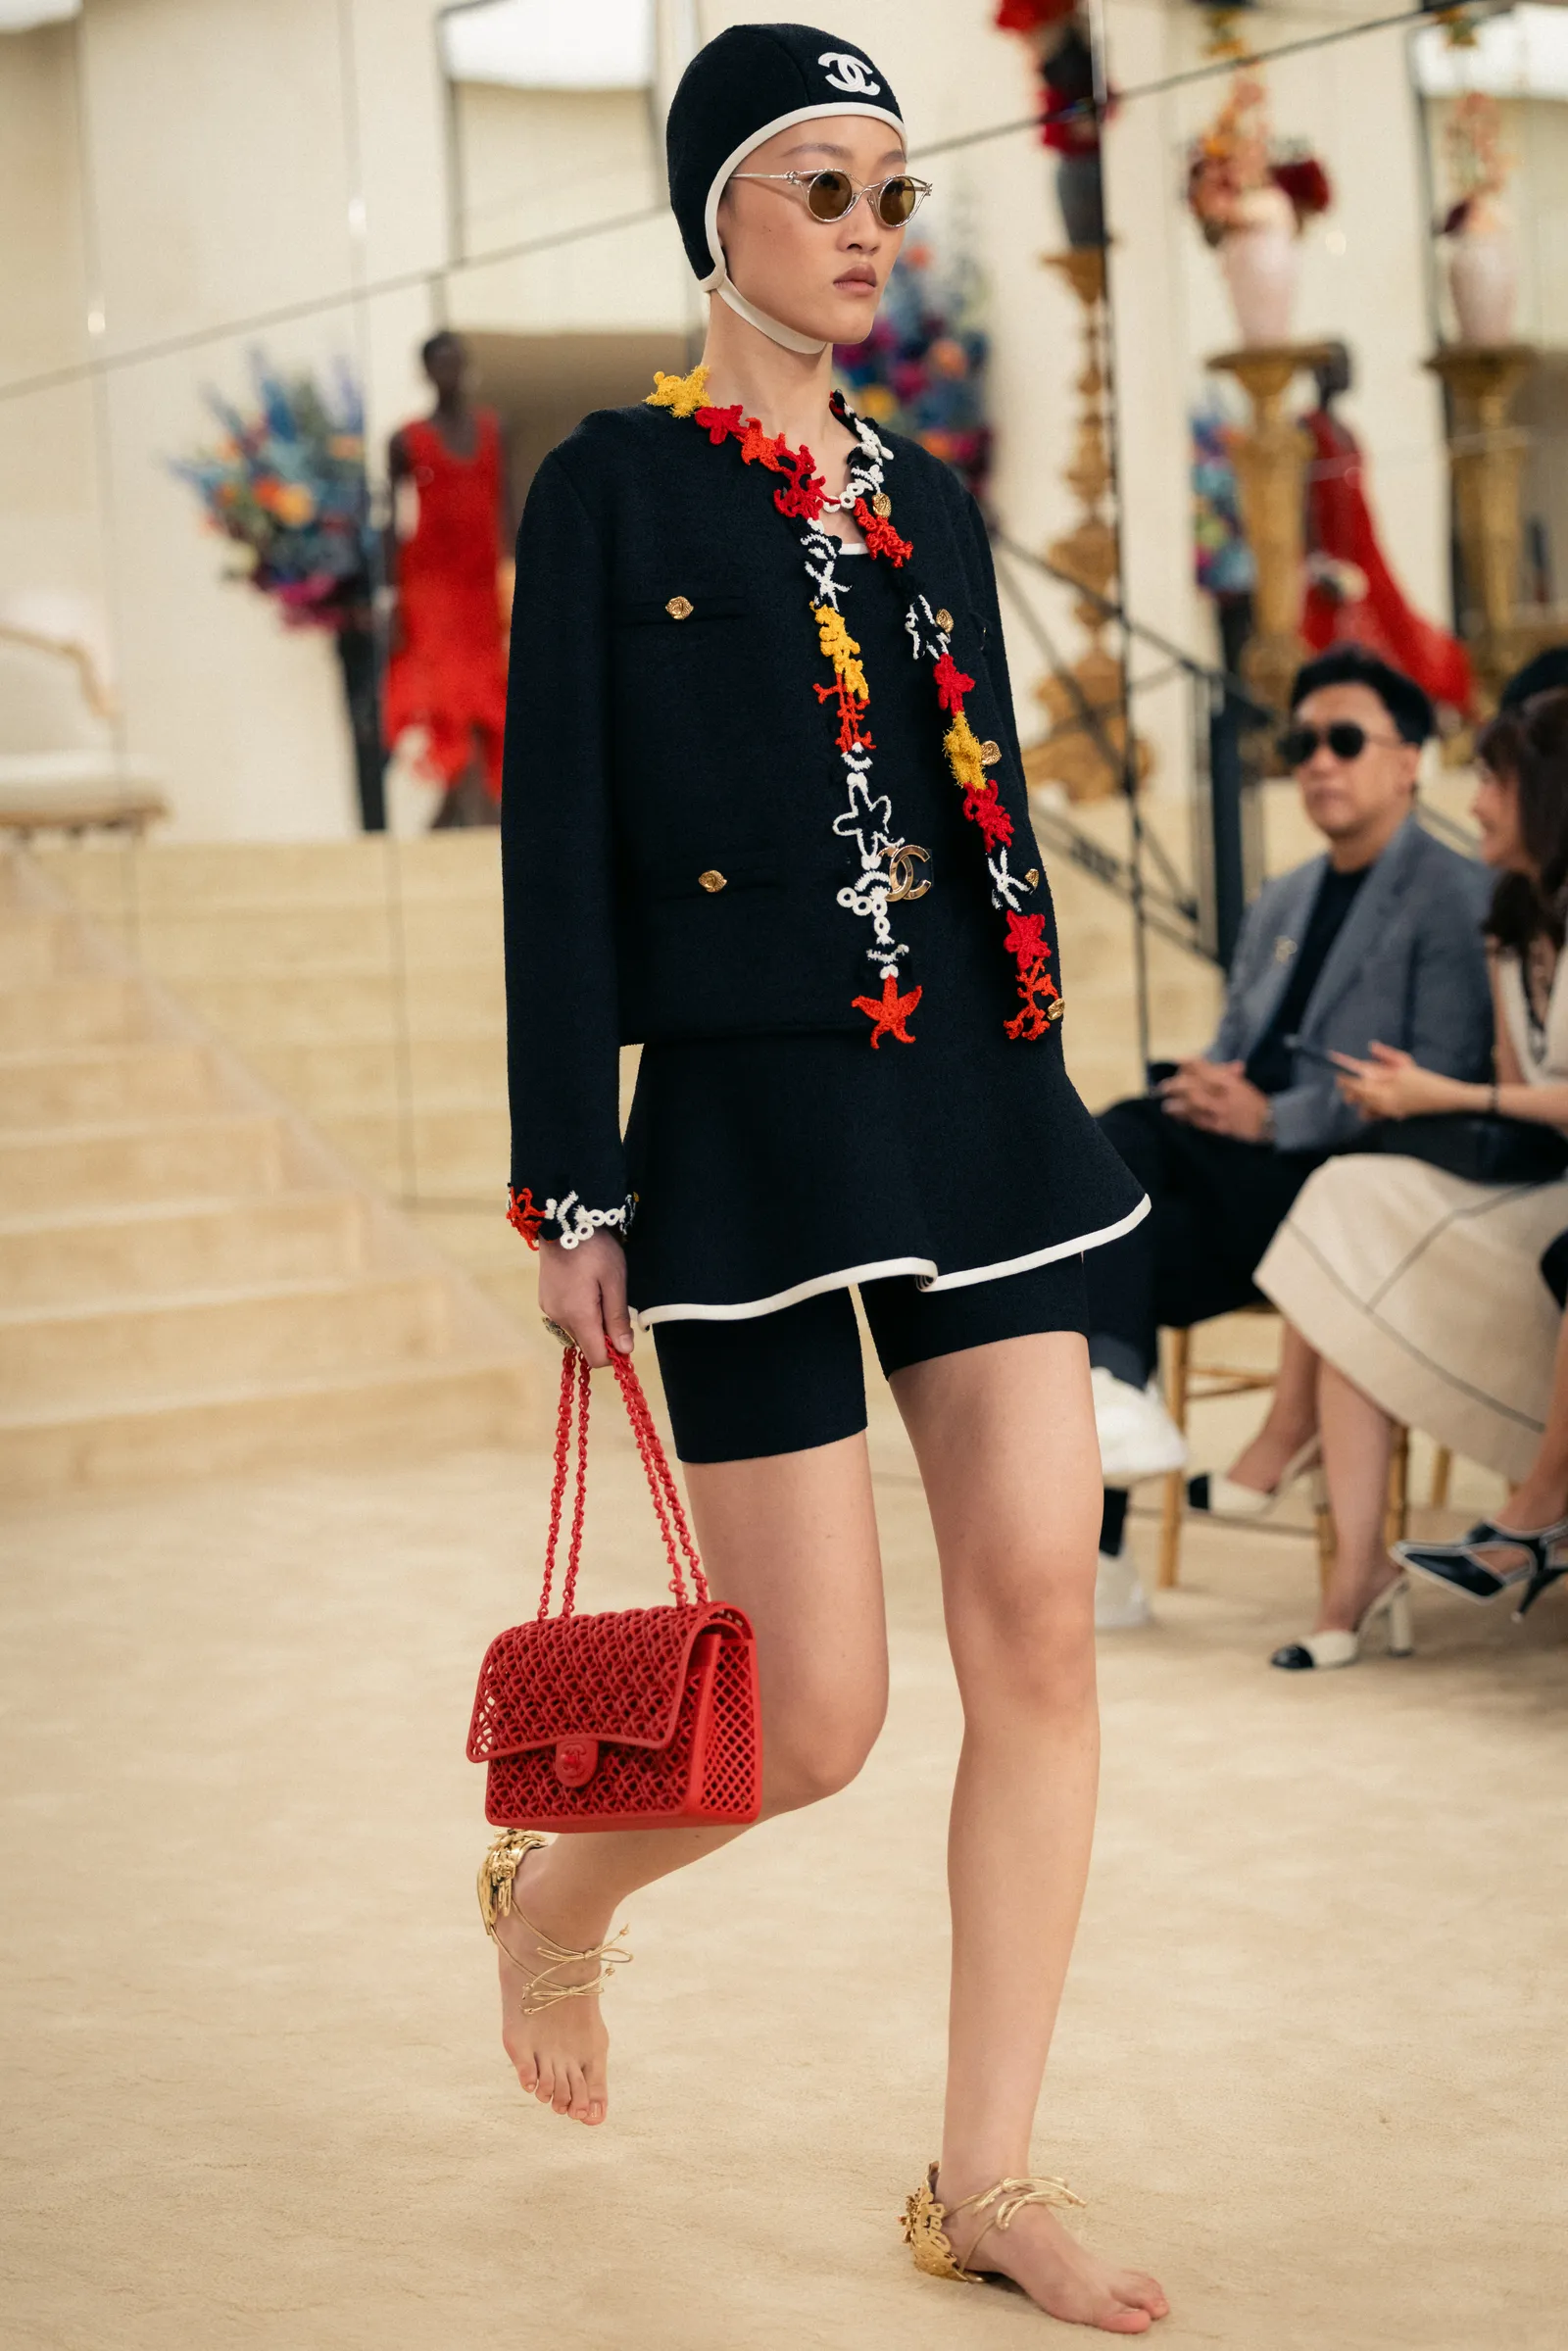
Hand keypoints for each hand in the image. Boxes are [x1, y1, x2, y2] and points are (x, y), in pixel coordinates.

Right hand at [537, 1231, 633, 1367]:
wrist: (564, 1222)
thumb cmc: (595, 1248)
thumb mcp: (615, 1280)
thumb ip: (618, 1317)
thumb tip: (625, 1350)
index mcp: (578, 1315)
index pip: (597, 1357)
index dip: (614, 1353)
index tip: (625, 1333)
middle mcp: (559, 1318)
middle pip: (587, 1344)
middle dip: (604, 1333)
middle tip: (614, 1303)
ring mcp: (549, 1309)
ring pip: (577, 1331)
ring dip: (592, 1322)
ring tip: (598, 1291)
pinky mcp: (545, 1300)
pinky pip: (566, 1318)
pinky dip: (579, 1312)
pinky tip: (584, 1288)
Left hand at [1160, 1058, 1272, 1139]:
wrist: (1270, 1123)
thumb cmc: (1252, 1102)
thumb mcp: (1240, 1084)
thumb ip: (1224, 1073)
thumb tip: (1205, 1063)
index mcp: (1228, 1080)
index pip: (1206, 1067)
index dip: (1189, 1062)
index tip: (1177, 1060)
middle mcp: (1222, 1094)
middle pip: (1194, 1086)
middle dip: (1176, 1086)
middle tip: (1163, 1088)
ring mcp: (1220, 1112)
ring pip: (1192, 1105)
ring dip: (1176, 1105)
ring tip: (1166, 1106)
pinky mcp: (1218, 1128)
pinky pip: (1197, 1123)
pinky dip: (1185, 1120)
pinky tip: (1176, 1121)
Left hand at [1331, 1041, 1463, 1121]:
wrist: (1442, 1098)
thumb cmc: (1423, 1078)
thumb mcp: (1405, 1063)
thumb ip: (1386, 1055)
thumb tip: (1370, 1046)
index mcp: (1384, 1089)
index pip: (1357, 1085)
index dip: (1345, 1080)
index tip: (1338, 1074)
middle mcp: (1383, 1102)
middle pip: (1356, 1098)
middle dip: (1349, 1090)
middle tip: (1345, 1082)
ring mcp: (1387, 1111)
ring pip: (1363, 1110)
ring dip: (1359, 1101)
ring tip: (1359, 1092)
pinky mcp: (1392, 1116)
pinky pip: (1374, 1116)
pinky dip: (1369, 1110)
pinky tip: (1372, 1102)